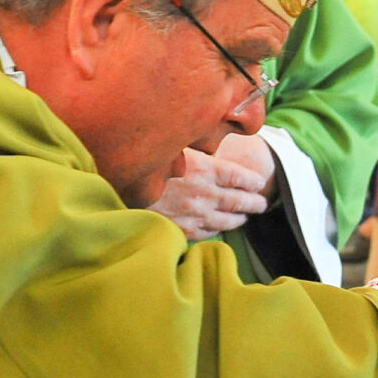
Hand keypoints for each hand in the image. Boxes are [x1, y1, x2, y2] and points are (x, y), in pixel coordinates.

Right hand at [150, 142, 270, 238]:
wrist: (115, 190)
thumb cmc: (142, 162)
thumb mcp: (172, 146)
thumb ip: (192, 149)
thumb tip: (206, 144)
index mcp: (204, 169)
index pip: (240, 176)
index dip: (253, 181)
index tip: (259, 183)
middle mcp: (204, 194)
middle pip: (239, 200)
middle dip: (254, 202)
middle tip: (261, 204)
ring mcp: (194, 215)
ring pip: (227, 220)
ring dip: (240, 218)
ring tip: (246, 217)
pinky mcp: (182, 231)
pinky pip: (207, 232)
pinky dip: (217, 229)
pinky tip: (219, 227)